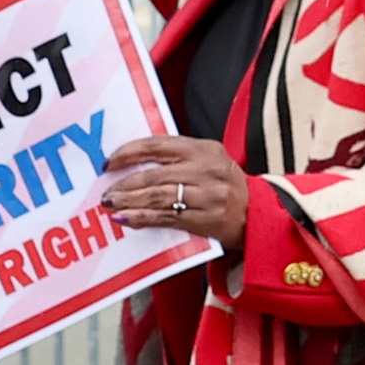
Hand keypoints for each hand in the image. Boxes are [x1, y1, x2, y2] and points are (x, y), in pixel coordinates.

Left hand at [100, 128, 251, 253]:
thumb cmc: (225, 187)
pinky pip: (167, 217)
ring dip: (129, 202)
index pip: (157, 144)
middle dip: (124, 183)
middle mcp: (206, 168)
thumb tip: (133, 165)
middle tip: (106, 192)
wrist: (258, 213)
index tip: (109, 162)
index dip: (128, 152)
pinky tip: (127, 219)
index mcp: (203, 149)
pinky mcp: (207, 218)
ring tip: (111, 205)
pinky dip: (143, 218)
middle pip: (155, 173)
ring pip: (159, 195)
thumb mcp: (207, 162)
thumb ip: (177, 159)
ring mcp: (208, 194)